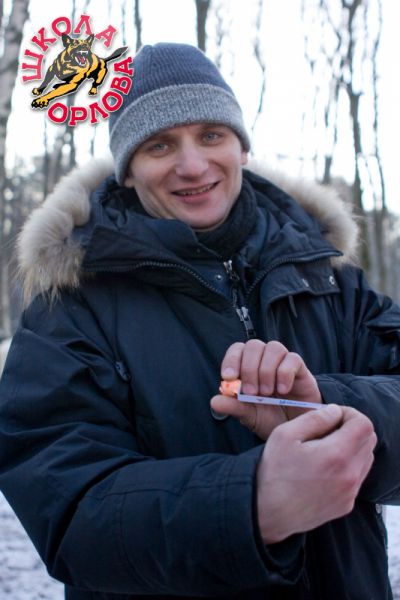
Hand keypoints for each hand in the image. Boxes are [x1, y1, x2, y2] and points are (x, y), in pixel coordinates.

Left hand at [210, 340, 321, 438]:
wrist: (296, 428)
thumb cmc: (270, 417)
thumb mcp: (249, 415)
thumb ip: (233, 407)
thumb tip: (214, 401)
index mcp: (247, 365)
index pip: (237, 349)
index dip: (231, 359)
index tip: (229, 377)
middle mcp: (264, 359)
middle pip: (254, 346)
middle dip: (249, 369)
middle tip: (252, 392)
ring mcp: (282, 361)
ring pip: (273, 348)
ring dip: (267, 370)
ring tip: (267, 392)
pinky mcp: (300, 368)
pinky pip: (292, 358)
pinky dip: (285, 373)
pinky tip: (283, 391)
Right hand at [256, 404, 376, 543]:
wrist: (268, 512)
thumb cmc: (274, 472)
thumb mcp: (285, 435)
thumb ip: (314, 418)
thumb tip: (335, 411)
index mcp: (336, 455)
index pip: (364, 424)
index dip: (350, 414)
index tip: (333, 416)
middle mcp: (349, 475)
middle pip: (369, 440)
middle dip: (352, 428)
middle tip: (329, 429)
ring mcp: (350, 492)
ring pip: (366, 458)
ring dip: (352, 447)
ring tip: (325, 448)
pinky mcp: (346, 504)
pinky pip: (358, 476)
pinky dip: (348, 465)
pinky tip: (325, 467)